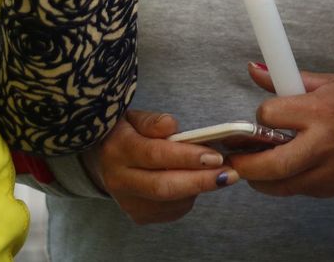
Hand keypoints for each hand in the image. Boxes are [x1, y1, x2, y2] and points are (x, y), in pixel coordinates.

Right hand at [88, 109, 236, 223]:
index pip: (155, 155)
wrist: (103, 160)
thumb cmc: (126, 133)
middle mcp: (119, 180)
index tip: (216, 156)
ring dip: (198, 188)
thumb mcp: (134, 117)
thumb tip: (171, 126)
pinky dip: (189, 197)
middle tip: (230, 174)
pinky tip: (195, 182)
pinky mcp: (138, 215)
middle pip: (164, 187)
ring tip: (217, 173)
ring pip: (171, 202)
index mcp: (118, 149)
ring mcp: (128, 202)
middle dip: (201, 181)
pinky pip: (171, 210)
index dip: (187, 157)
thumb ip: (152, 121)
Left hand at [226, 67, 333, 197]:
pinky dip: (292, 182)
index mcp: (318, 111)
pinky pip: (304, 190)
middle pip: (270, 166)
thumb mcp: (323, 82)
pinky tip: (291, 170)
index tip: (262, 117)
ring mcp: (332, 170)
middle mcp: (323, 144)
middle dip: (245, 166)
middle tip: (232, 161)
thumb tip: (253, 70)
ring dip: (264, 179)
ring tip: (255, 168)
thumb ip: (284, 80)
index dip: (261, 117)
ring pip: (283, 185)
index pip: (269, 116)